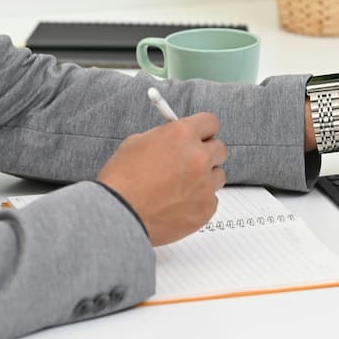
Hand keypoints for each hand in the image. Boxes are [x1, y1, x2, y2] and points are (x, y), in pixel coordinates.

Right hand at [97, 114, 226, 245]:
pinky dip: (199, 200)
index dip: (203, 130)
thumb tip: (178, 137)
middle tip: (190, 162)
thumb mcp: (137, 143)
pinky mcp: (207, 207)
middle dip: (206, 153)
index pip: (210, 123)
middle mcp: (199, 157)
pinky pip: (212, 199)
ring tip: (180, 187)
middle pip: (219, 149)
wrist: (119, 215)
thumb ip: (165, 136)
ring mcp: (205, 184)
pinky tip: (178, 203)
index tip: (200, 136)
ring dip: (205, 178)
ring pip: (218, 175)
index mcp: (182, 135)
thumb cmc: (122, 181)